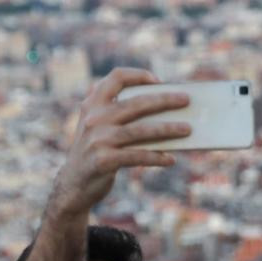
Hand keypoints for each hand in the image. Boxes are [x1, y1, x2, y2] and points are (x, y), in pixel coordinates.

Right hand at [48, 68, 190, 218]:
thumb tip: (167, 113)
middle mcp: (94, 118)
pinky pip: (137, 156)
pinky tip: (171, 159)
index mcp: (93, 104)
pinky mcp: (103, 161)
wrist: (73, 185)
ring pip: (140, 130)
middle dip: (164, 100)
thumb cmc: (96, 152)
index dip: (138, 75)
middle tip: (186, 100)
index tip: (158, 81)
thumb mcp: (100, 128)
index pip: (116, 77)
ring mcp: (97, 139)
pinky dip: (157, 157)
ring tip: (187, 129)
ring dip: (168, 129)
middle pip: (135, 103)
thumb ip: (121, 117)